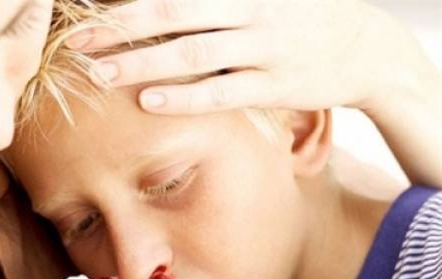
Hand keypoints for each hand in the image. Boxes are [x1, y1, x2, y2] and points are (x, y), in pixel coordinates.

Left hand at [68, 0, 436, 115]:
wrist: (366, 47)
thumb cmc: (301, 20)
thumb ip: (217, 5)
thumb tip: (171, 9)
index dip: (127, 4)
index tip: (86, 16)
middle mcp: (250, 11)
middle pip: (173, 13)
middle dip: (121, 28)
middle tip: (78, 44)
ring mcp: (264, 48)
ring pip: (193, 53)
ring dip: (143, 63)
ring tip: (100, 75)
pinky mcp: (277, 85)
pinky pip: (222, 92)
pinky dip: (184, 97)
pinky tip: (148, 101)